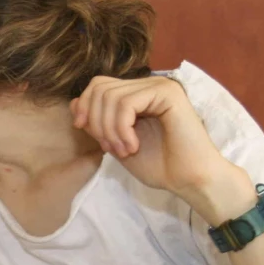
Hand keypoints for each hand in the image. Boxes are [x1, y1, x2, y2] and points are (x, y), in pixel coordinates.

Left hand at [71, 76, 247, 216]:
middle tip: (111, 148)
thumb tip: (74, 101)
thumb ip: (98, 122)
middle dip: (96, 121)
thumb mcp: (116, 142)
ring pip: (110, 96)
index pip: (97, 86)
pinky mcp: (168, 93)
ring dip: (110, 130)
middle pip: (99, 87)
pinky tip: (132, 146)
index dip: (85, 108)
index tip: (87, 133)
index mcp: (137, 94)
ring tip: (124, 151)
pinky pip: (126, 103)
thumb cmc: (158, 165)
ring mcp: (159, 86)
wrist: (188, 180)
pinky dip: (121, 128)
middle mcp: (148, 85)